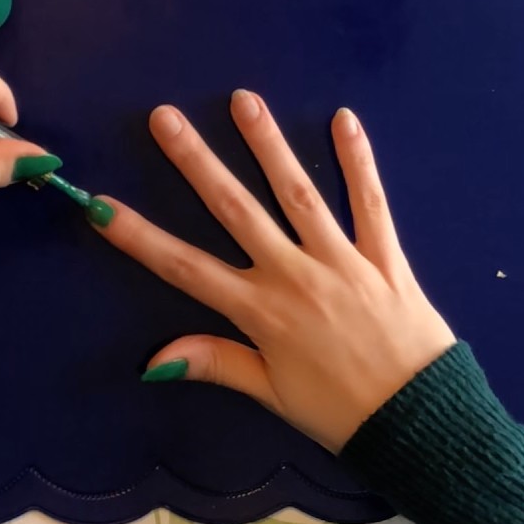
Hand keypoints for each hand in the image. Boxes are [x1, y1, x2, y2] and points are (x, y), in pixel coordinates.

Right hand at [94, 90, 456, 452]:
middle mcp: (295, 277)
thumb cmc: (341, 414)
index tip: (102, 206)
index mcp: (262, 313)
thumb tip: (152, 360)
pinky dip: (359, 162)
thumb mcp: (272, 394)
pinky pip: (372, 204)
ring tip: (243, 100)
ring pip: (298, 195)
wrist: (421, 423)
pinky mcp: (386, 258)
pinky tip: (343, 119)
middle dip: (197, 163)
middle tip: (165, 118)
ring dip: (269, 145)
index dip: (140, 237)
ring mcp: (342, 262)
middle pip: (237, 212)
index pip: (187, 268)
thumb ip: (216, 364)